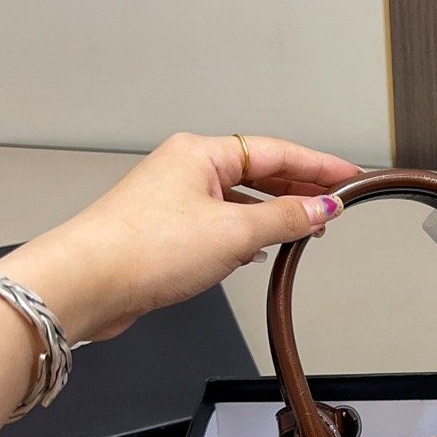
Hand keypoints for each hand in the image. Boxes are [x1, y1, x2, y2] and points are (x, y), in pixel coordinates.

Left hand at [0, 132, 359, 341]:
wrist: (86, 285)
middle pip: (260, 172)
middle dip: (300, 189)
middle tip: (335, 205)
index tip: (350, 176)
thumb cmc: (142, 247)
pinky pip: (222, 223)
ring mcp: (176, 201)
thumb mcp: (234, 231)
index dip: (319, 165)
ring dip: (275, 214)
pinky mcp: (168, 232)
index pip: (277, 152)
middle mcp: (186, 170)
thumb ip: (286, 218)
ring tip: (307, 229)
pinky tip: (262, 247)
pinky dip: (249, 232)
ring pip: (241, 199)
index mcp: (201, 153)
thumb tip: (321, 209)